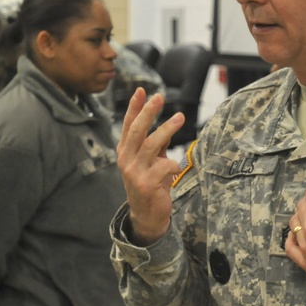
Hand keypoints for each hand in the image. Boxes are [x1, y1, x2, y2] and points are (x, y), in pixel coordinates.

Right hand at [117, 88, 184, 244]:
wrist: (146, 215)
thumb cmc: (150, 183)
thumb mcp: (150, 160)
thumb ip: (157, 144)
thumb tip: (169, 124)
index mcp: (125, 151)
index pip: (128, 125)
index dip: (134, 107)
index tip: (142, 90)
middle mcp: (126, 159)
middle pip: (137, 130)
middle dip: (148, 112)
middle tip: (159, 97)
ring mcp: (135, 172)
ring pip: (150, 145)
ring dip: (166, 129)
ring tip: (180, 117)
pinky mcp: (147, 184)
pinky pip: (164, 166)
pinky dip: (174, 164)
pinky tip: (177, 167)